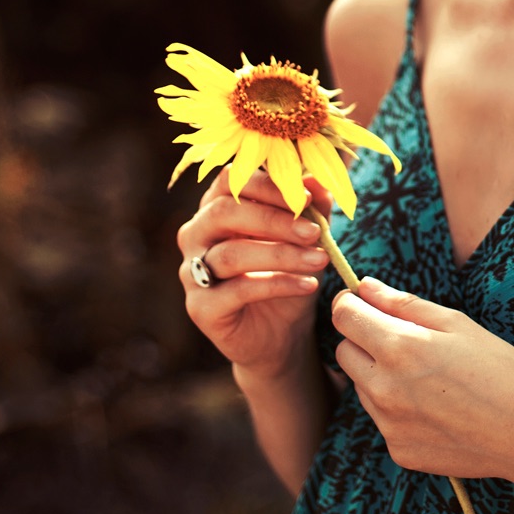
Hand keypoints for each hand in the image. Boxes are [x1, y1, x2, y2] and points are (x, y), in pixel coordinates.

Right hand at [177, 170, 335, 376]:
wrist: (281, 333)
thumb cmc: (288, 274)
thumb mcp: (306, 239)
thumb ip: (311, 209)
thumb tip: (320, 180)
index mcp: (217, 207)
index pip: (231, 180)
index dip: (268, 186)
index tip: (307, 199)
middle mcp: (196, 234)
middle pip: (225, 212)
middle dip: (275, 220)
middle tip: (315, 232)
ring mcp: (192, 272)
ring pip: (231, 254)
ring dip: (281, 255)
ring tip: (320, 260)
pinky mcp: (200, 307)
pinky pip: (236, 290)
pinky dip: (277, 284)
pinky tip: (308, 285)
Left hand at [331, 276, 513, 478]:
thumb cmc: (500, 368)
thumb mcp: (456, 324)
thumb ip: (403, 304)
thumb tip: (365, 286)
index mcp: (399, 349)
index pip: (344, 317)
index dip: (351, 304)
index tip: (363, 303)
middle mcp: (385, 390)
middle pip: (344, 353)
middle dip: (363, 339)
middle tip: (403, 339)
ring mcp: (390, 425)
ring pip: (363, 388)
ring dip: (381, 375)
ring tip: (429, 378)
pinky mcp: (399, 451)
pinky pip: (384, 420)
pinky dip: (398, 410)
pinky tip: (437, 408)